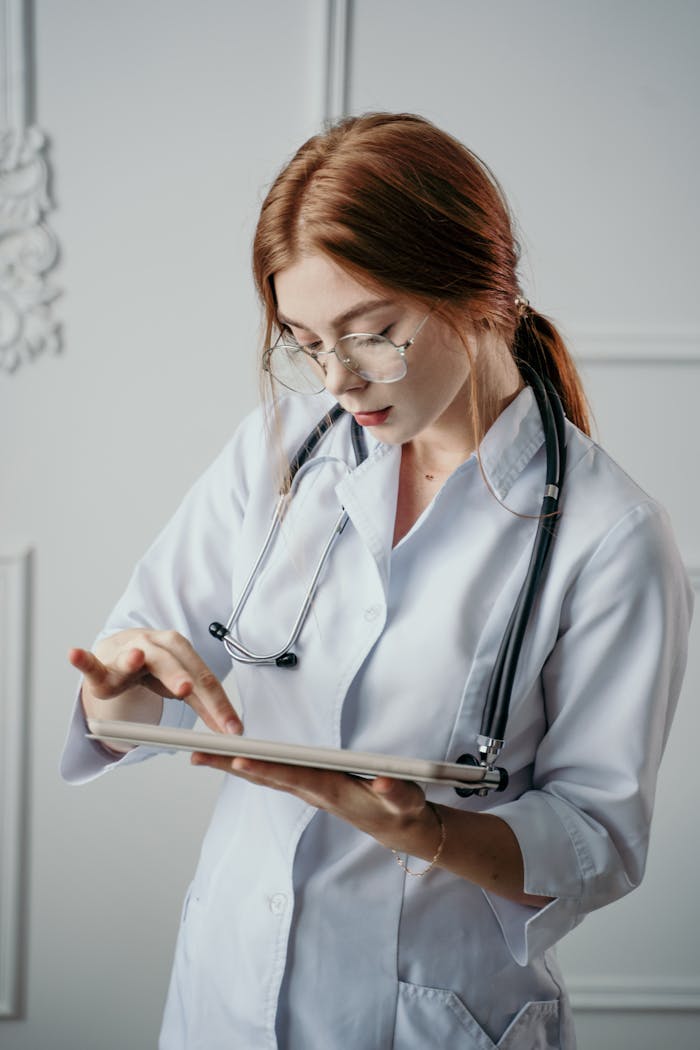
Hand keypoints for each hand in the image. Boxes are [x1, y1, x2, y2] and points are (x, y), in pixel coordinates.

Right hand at [68, 629, 241, 735]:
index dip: (218, 704)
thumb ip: (203, 703)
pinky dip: (83, 660)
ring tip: (135, 658)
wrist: (123, 652)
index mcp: (181, 651)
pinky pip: (91, 664)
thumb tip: (231, 731)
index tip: (232, 728)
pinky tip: (74, 654)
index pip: (203, 679)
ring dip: (133, 659)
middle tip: (189, 689)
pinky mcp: (102, 667)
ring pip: (133, 658)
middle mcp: (156, 646)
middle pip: (172, 664)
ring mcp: (127, 653)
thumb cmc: (158, 670)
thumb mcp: (182, 684)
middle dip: (181, 677)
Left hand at [190, 752, 436, 854]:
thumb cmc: (400, 810)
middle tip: (197, 754)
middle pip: (267, 775)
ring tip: (202, 755)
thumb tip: (385, 781)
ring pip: (265, 776)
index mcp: (332, 791)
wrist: (399, 828)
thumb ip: (397, 792)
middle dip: (231, 765)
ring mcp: (309, 790)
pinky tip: (234, 760)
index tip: (238, 758)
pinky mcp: (310, 787)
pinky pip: (273, 775)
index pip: (293, 776)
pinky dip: (251, 766)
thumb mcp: (406, 801)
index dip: (266, 767)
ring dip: (233, 766)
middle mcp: (313, 791)